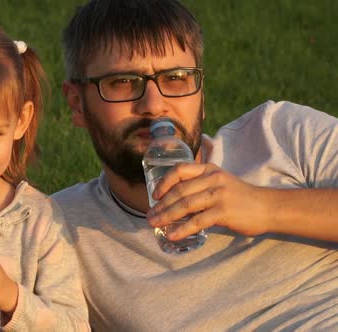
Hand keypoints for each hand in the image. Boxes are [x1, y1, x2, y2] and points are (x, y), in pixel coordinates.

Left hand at [146, 163, 270, 240]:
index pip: (180, 170)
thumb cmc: (242, 197)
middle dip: (161, 205)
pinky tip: (173, 235)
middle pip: (179, 190)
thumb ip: (201, 185)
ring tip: (155, 224)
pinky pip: (197, 221)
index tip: (155, 195)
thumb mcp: (221, 182)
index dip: (164, 182)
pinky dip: (182, 229)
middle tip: (150, 216)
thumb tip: (174, 199)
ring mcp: (218, 195)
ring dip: (167, 216)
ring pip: (185, 205)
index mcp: (209, 169)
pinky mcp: (224, 212)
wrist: (268, 207)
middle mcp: (212, 179)